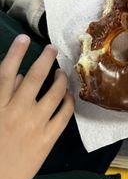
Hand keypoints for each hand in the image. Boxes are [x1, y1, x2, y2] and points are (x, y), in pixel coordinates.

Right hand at [0, 35, 73, 178]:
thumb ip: (3, 96)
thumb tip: (20, 75)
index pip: (6, 74)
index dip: (15, 54)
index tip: (24, 38)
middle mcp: (17, 113)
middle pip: (34, 78)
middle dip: (45, 59)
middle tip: (52, 48)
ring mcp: (35, 126)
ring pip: (54, 94)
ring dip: (60, 79)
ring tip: (61, 73)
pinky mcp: (48, 140)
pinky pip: (63, 115)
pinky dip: (68, 101)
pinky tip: (69, 95)